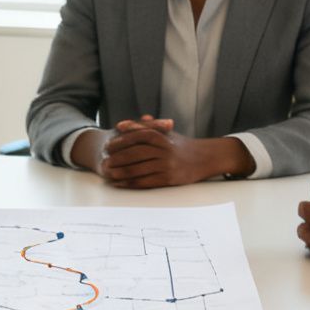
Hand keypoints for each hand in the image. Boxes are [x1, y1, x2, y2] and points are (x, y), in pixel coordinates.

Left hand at [99, 116, 252, 187]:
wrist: (205, 158)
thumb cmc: (180, 144)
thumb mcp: (164, 132)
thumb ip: (143, 127)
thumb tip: (121, 125)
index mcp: (162, 136)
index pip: (137, 136)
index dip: (120, 141)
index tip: (107, 146)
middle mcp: (164, 149)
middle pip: (135, 153)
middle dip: (118, 158)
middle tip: (105, 162)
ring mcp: (167, 165)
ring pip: (139, 169)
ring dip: (121, 172)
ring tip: (109, 174)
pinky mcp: (169, 179)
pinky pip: (146, 182)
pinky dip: (131, 183)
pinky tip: (121, 184)